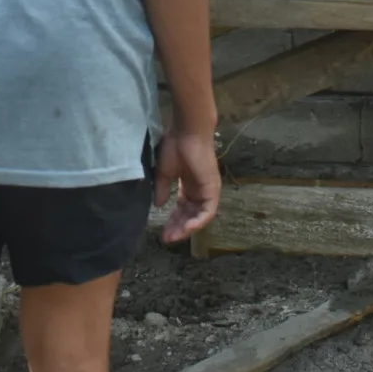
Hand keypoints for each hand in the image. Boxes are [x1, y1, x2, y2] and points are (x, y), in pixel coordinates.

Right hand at [155, 128, 220, 242]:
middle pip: (190, 215)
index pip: (182, 209)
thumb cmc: (175, 146)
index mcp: (189, 185)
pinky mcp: (213, 190)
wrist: (187, 132)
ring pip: (200, 217)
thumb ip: (162, 189)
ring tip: (174, 237)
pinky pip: (208, 212)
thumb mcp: (164, 172)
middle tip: (167, 239)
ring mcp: (208, 190)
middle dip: (178, 228)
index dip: (173, 221)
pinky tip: (187, 229)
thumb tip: (158, 205)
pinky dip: (198, 222)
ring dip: (187, 228)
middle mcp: (200, 190)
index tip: (162, 232)